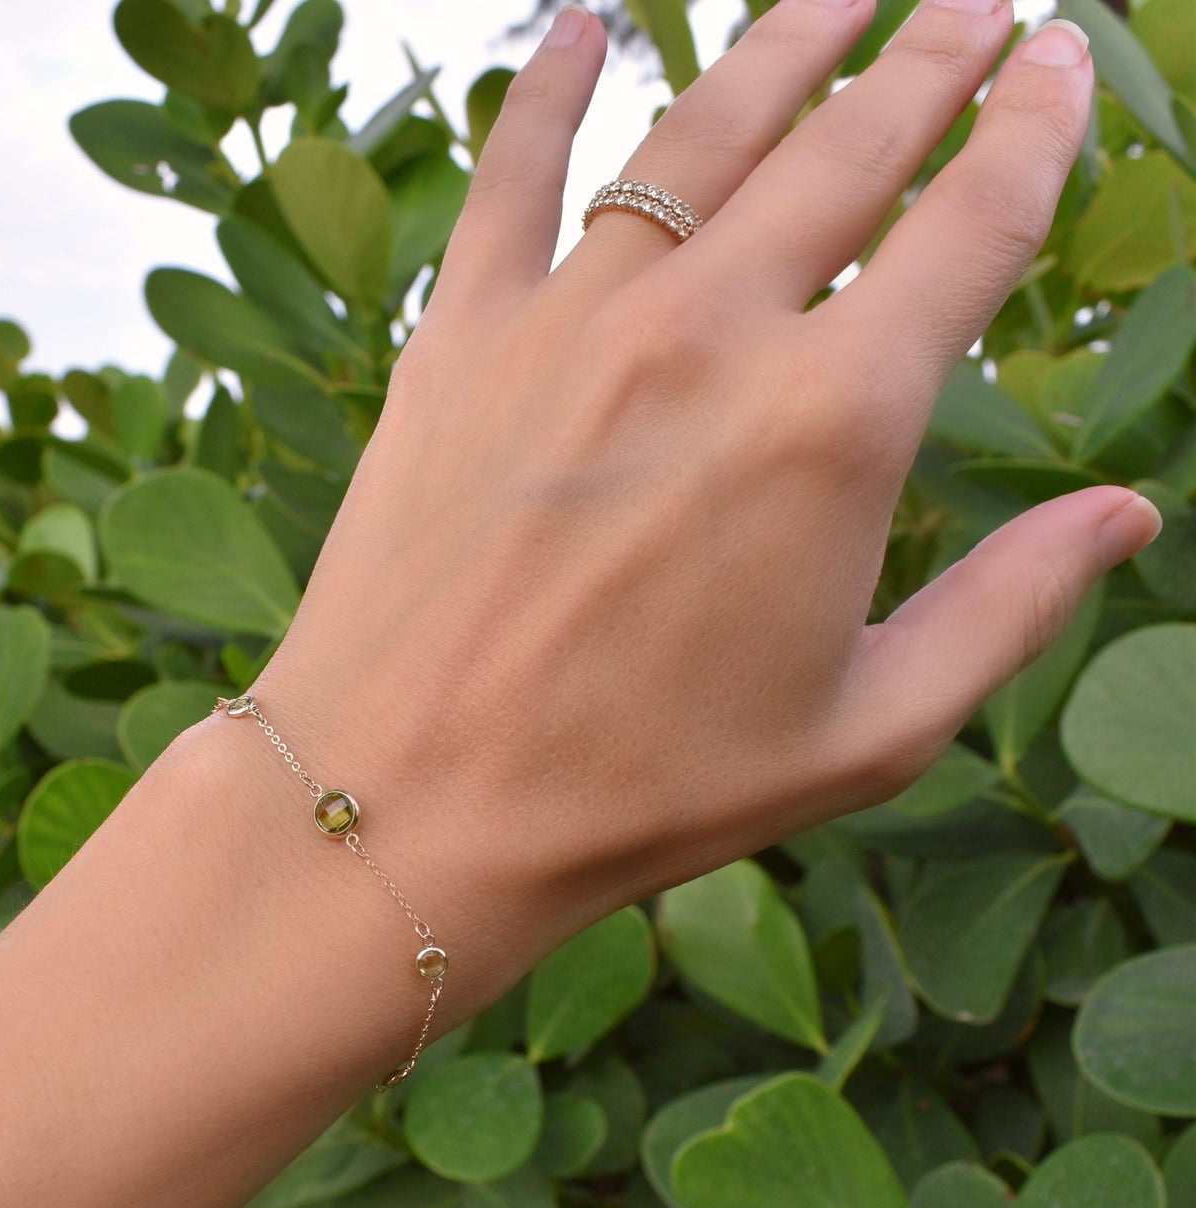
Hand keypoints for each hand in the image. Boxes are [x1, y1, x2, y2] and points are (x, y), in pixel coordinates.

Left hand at [240, 0, 1157, 994]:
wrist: (409, 801)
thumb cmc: (642, 790)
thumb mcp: (864, 731)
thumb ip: (1009, 607)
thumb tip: (1123, 513)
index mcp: (832, 423)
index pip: (971, 223)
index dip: (1033, 129)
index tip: (1061, 65)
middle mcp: (709, 334)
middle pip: (847, 145)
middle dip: (927, 59)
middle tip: (972, 4)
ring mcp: (571, 319)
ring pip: (698, 131)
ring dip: (781, 41)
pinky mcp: (458, 337)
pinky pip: (511, 176)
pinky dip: (544, 89)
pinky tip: (576, 26)